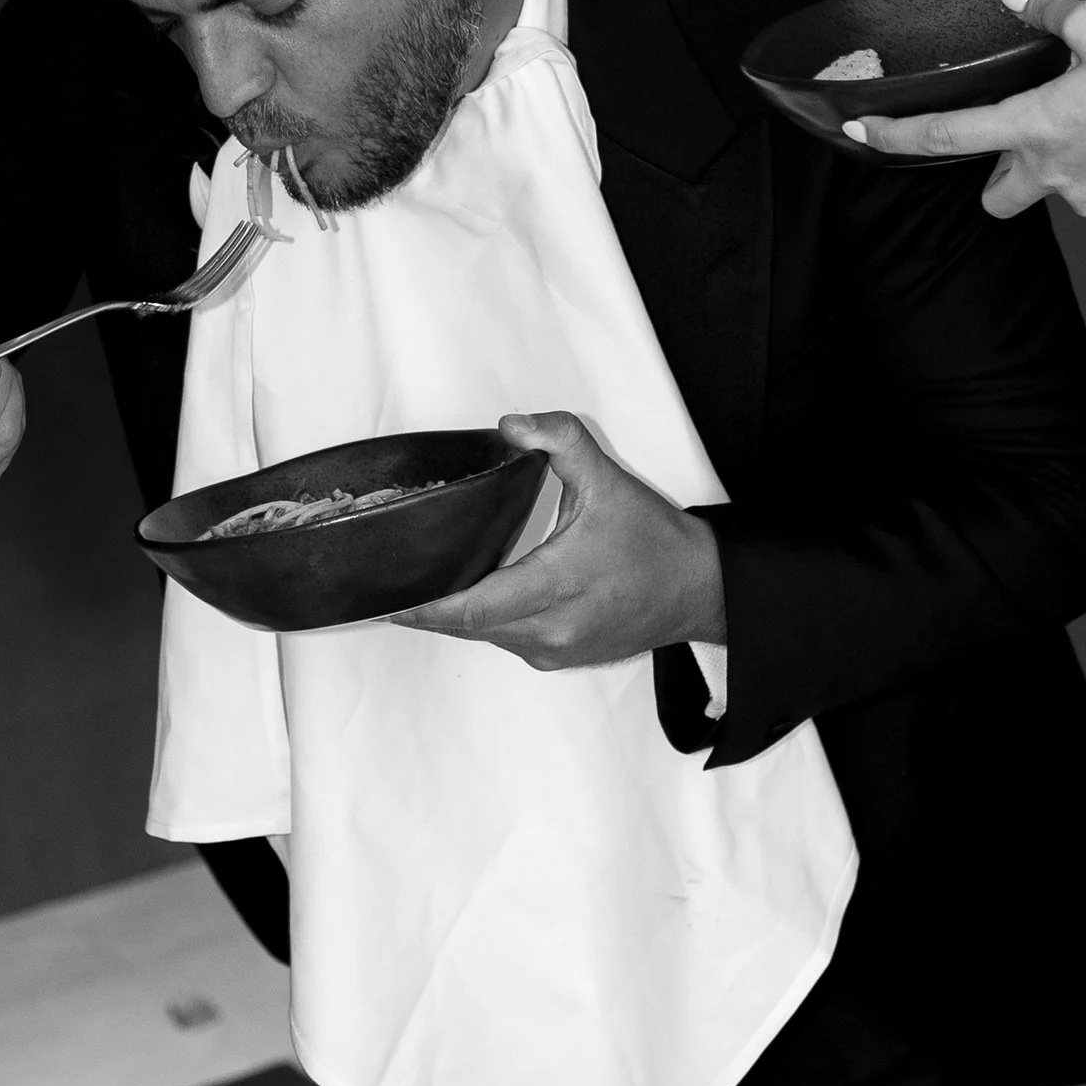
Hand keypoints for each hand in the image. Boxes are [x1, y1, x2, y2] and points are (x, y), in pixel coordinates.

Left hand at [390, 413, 724, 671]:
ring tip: (421, 584)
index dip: (424, 605)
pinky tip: (469, 596)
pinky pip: (503, 642)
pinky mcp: (558, 659)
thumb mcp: (608, 479)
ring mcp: (554, 651)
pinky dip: (483, 622)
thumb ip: (560, 440)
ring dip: (454, 615)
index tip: (389, 596)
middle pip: (465, 626)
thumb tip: (512, 425)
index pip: (472, 607)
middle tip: (388, 582)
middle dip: (426, 607)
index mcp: (558, 586)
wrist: (698, 589)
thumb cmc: (655, 541)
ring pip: (482, 637)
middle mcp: (551, 629)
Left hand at [848, 0, 1085, 218]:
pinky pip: (1085, 187)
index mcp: (1034, 129)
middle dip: (989, 174)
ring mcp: (1085, 195)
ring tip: (1082, 120)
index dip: (895, 137)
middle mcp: (1050, 173)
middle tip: (1007, 135)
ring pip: (1042, 189)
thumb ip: (1051, 14)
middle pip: (993, 195)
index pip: (946, 137)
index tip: (859, 135)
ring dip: (1045, 163)